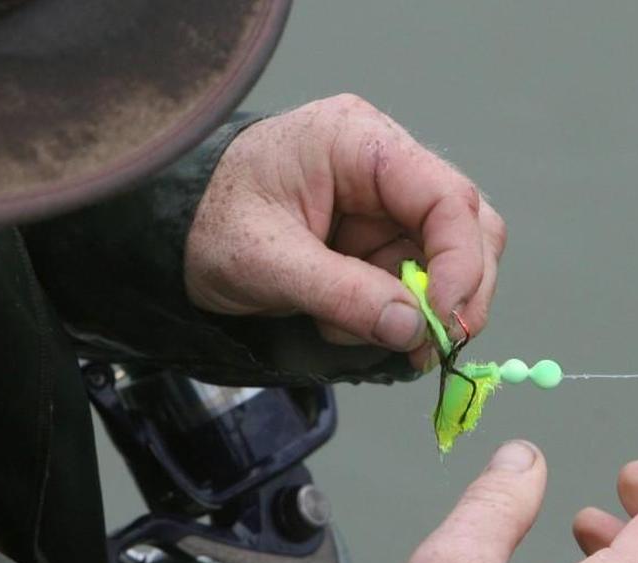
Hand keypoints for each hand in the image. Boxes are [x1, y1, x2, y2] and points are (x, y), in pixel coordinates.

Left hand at [185, 94, 505, 369]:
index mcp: (357, 141)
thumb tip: (414, 330)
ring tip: (354, 332)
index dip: (460, 260)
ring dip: (414, 310)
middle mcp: (383, 165)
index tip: (444, 319)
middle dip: (454, 290)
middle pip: (465, 226)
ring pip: (446, 262)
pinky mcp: (376, 241)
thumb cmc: (210, 226)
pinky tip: (343, 324)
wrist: (172, 237)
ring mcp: (383, 205)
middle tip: (430, 345)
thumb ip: (342, 294)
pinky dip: (392, 316)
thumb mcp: (266, 262)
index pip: (445, 195)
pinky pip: (412, 283)